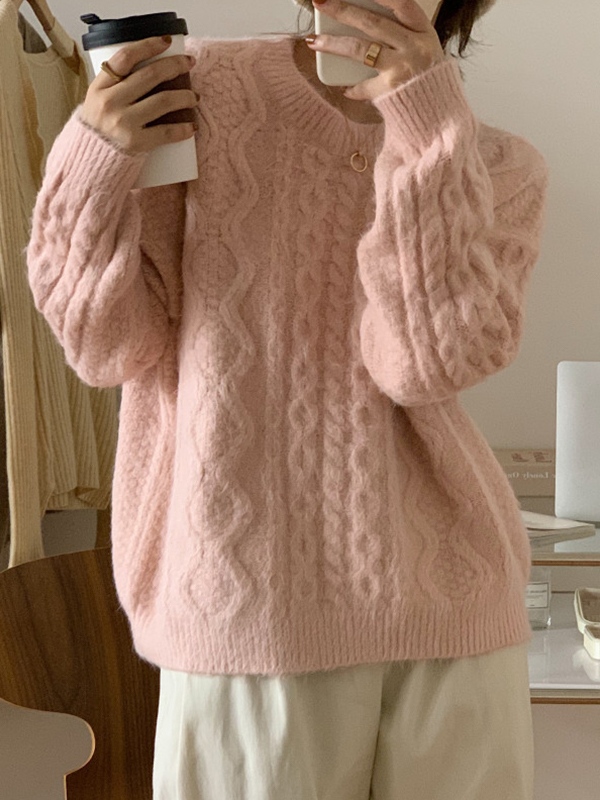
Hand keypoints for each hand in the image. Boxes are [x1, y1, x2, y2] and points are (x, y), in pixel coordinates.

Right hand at [80, 37, 198, 154]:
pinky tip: (192, 126)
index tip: (166, 41)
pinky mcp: (136, 143)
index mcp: (99, 87)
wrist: (90, 161)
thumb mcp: (98, 101)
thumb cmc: (99, 129)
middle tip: (189, 62)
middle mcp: (111, 103)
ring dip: (185, 96)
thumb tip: (149, 67)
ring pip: (163, 101)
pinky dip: (183, 128)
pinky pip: (166, 132)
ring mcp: (123, 123)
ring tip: (194, 97)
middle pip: (149, 76)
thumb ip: (116, 85)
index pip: (125, 57)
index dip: (148, 45)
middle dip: (174, 65)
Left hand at [308, 0, 444, 99]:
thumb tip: (364, 21)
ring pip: (361, 49)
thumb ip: (403, 36)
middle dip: (343, 10)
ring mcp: (402, 68)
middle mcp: (414, 47)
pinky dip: (352, 88)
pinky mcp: (390, 90)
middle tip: (321, 2)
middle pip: (372, 23)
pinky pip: (363, 85)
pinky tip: (345, 88)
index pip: (402, 3)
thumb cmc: (428, 81)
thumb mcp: (425, 50)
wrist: (440, 117)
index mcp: (424, 32)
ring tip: (314, 41)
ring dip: (334, 44)